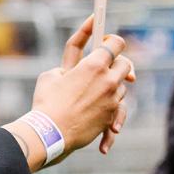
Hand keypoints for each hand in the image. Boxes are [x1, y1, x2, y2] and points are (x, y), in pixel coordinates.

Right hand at [4, 16, 134, 171]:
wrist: (51, 133)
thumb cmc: (47, 102)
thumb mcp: (52, 75)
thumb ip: (68, 68)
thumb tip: (70, 73)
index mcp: (94, 65)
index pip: (115, 43)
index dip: (111, 40)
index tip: (106, 41)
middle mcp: (108, 81)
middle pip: (126, 65)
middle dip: (118, 63)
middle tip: (107, 66)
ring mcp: (112, 100)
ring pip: (122, 88)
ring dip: (112, 87)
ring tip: (94, 93)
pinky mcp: (110, 118)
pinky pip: (118, 113)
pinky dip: (113, 119)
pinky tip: (109, 128)